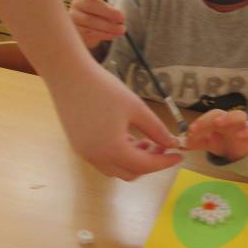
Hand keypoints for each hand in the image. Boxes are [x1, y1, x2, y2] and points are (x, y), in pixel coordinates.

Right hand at [49, 59, 182, 179]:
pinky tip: (127, 137)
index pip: (145, 165)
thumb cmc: (104, 88)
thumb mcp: (136, 108)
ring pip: (116, 169)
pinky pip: (103, 160)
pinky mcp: (78, 146)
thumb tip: (172, 143)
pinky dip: (119, 155)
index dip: (164, 162)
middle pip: (130, 172)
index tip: (179, 156)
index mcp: (112, 149)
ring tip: (145, 140)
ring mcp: (84, 153)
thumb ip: (156, 129)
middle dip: (149, 163)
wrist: (68, 75)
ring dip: (133, 161)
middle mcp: (96, 157)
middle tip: (162, 147)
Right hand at [69, 0, 125, 48]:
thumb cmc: (102, 14)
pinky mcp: (75, 32)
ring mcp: (74, 17)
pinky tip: (113, 35)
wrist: (90, 31)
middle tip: (122, 17)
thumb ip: (112, 4)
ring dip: (108, 26)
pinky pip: (88, 33)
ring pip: (89, 21)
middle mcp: (78, 3)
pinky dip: (103, 34)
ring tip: (122, 29)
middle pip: (89, 5)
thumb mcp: (108, 5)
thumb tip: (120, 15)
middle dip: (108, 12)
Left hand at [184, 109, 247, 161]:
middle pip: (224, 112)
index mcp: (217, 119)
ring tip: (221, 124)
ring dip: (231, 118)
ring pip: (240, 115)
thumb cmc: (219, 141)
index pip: (210, 116)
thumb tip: (183, 144)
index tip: (192, 131)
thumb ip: (195, 142)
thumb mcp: (205, 142)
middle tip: (211, 123)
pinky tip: (240, 136)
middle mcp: (229, 119)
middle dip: (216, 117)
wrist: (236, 151)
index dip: (201, 122)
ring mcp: (241, 126)